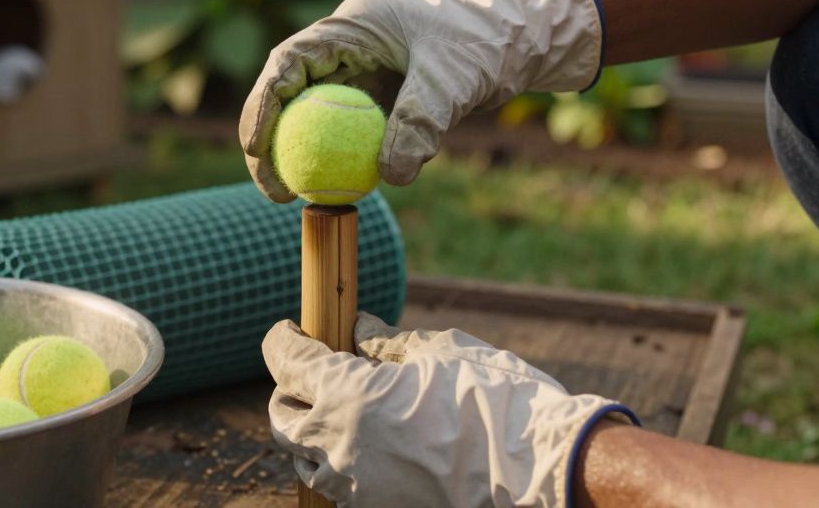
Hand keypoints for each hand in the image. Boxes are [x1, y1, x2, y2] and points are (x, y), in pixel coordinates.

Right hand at [239, 0, 602, 201]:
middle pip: (287, 92)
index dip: (264, 105)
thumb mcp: (453, 83)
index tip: (257, 149)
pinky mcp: (372, 96)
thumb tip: (389, 176)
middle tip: (274, 191)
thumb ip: (420, 123)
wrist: (517, 43)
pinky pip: (343, 130)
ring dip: (299, 154)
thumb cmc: (484, 46)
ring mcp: (356, 72)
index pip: (289, 62)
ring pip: (309, 113)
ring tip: (294, 199)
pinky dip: (339, 159)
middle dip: (269, 140)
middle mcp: (345, 46)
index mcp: (352, 26)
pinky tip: (340, 190)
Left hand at [261, 313, 636, 507]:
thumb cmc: (493, 399)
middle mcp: (339, 444)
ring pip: (304, 458)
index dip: (282, 342)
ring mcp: (355, 486)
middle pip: (283, 416)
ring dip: (309, 432)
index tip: (288, 331)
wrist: (536, 469)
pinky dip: (337, 466)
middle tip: (311, 370)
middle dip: (289, 389)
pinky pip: (336, 489)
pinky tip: (364, 449)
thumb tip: (357, 329)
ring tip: (335, 411)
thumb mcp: (439, 353)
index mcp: (348, 395)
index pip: (288, 363)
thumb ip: (387, 343)